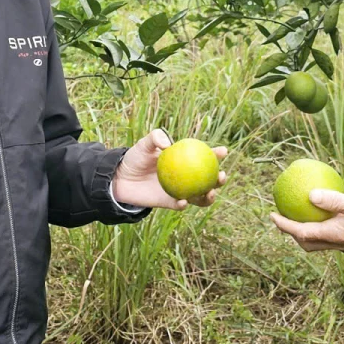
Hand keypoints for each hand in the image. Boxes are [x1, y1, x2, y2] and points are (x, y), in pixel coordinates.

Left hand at [111, 127, 227, 209]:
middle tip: (221, 176)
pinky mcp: (169, 203)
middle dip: (220, 179)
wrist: (120, 178)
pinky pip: (180, 205)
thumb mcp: (144, 144)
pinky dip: (183, 204)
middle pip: (208, 180)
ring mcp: (179, 191)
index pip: (204, 157)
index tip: (223, 151)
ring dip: (209, 197)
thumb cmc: (135, 158)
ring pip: (200, 196)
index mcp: (184, 161)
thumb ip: (155, 138)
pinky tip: (184, 201)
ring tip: (211, 192)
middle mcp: (185, 177)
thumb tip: (167, 142)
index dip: (216, 155)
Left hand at [271, 188, 343, 254]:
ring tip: (303, 218)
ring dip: (307, 234)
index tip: (272, 215)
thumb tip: (310, 195)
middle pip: (307, 243)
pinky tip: (329, 218)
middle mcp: (337, 244)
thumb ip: (333, 200)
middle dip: (292, 232)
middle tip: (284, 217)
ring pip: (319, 244)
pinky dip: (323, 232)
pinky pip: (332, 240)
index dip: (284, 225)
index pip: (301, 232)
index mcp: (334, 234)